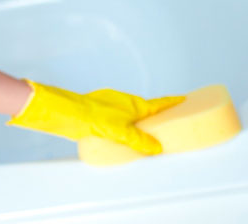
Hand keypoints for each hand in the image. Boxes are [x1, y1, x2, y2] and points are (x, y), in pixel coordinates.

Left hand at [6, 79, 184, 154]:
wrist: (64, 110)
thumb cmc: (90, 116)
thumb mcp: (120, 132)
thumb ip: (138, 141)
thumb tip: (156, 147)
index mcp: (133, 104)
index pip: (158, 103)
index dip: (171, 102)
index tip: (183, 99)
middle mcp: (123, 102)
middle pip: (145, 107)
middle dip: (156, 113)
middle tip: (166, 120)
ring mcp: (110, 104)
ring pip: (130, 112)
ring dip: (138, 120)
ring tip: (144, 132)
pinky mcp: (98, 110)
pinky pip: (117, 116)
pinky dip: (123, 123)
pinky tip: (119, 133)